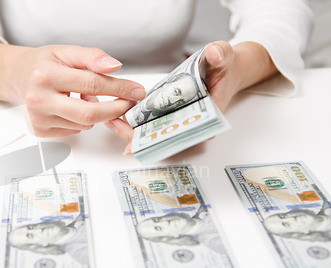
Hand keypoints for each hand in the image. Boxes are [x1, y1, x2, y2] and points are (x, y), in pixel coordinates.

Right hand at [0, 42, 145, 136]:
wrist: (17, 76)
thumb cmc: (43, 63)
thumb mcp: (66, 51)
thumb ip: (92, 57)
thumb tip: (115, 66)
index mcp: (46, 75)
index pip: (92, 84)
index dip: (119, 89)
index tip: (136, 91)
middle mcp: (39, 99)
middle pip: (89, 113)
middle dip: (115, 110)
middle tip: (127, 103)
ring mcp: (38, 118)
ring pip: (84, 124)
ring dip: (95, 112)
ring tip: (85, 96)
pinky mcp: (39, 131)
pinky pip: (74, 130)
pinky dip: (81, 120)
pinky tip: (72, 106)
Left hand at [105, 41, 277, 153]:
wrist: (225, 68)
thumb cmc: (226, 66)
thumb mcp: (225, 56)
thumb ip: (220, 54)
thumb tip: (213, 52)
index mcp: (209, 114)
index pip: (187, 132)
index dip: (166, 139)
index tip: (148, 143)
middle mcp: (193, 121)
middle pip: (167, 136)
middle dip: (144, 138)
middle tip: (122, 135)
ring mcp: (181, 118)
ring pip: (157, 132)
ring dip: (136, 132)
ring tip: (114, 124)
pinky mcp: (172, 112)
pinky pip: (154, 121)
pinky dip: (138, 121)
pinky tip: (119, 117)